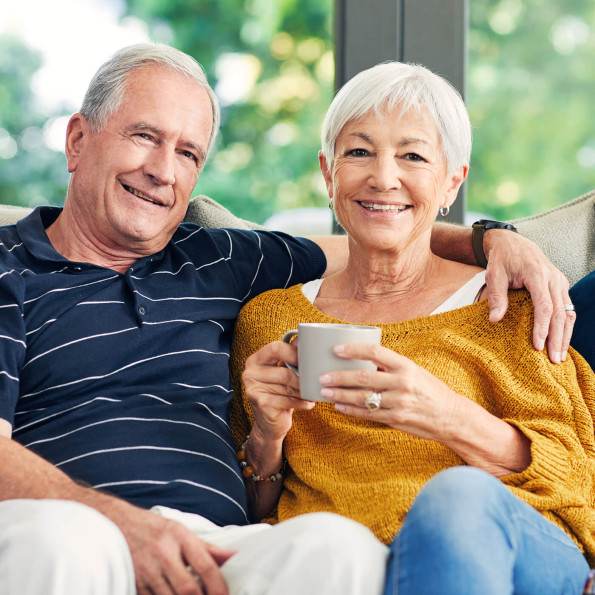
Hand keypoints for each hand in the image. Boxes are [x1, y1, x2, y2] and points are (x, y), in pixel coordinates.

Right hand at [106, 501, 233, 594]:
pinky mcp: (135, 583)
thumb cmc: (155, 529)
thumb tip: (233, 557)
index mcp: (180, 537)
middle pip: (187, 588)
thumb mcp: (182, 531)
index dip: (218, 586)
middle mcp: (163, 553)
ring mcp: (147, 570)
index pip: (205, 565)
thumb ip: (208, 548)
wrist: (118, 524)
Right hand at [242, 341, 314, 443]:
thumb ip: (288, 356)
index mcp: (255, 360)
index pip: (275, 348)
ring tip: (312, 392)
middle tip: (314, 380)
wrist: (269, 422)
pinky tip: (308, 403)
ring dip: (303, 391)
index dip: (293, 352)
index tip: (308, 359)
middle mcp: (250, 373)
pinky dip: (302, 402)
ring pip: (288, 386)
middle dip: (302, 378)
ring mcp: (253, 389)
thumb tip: (299, 339)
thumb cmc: (279, 393)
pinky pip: (288, 400)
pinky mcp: (261, 404)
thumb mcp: (282, 372)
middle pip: (284, 371)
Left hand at [317, 342, 460, 440]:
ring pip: (362, 397)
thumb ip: (391, 367)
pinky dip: (350, 410)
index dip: (353, 349)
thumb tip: (362, 359)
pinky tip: (338, 406)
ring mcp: (398, 402)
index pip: (375, 352)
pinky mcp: (395, 419)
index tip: (336, 349)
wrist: (451, 416)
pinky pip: (367, 414)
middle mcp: (402, 383)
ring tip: (324, 391)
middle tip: (322, 376)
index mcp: (406, 366)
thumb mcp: (414, 371)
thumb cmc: (430, 390)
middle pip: (363, 377)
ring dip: (340, 394)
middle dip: (339, 377)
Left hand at [483, 229, 574, 362]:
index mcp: (537, 274)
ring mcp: (560, 282)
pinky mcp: (560, 286)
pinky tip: (561, 341)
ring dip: (565, 335)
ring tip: (560, 356)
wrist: (513, 243)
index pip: (544, 306)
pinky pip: (567, 309)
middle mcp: (553, 278)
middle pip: (560, 312)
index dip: (542, 328)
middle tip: (554, 360)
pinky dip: (565, 326)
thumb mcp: (494, 274)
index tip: (537, 346)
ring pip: (568, 312)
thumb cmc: (502, 259)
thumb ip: (496, 296)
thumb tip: (494, 319)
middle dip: (557, 338)